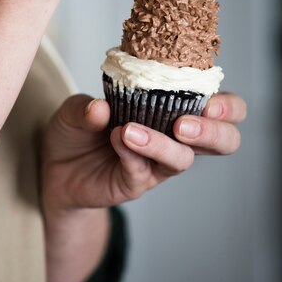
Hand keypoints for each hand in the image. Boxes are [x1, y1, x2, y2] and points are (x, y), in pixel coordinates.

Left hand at [41, 91, 245, 281]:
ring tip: (133, 131)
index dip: (227, 105)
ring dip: (163, 144)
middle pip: (223, 140)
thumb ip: (87, 107)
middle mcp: (176, 136)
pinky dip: (131, 152)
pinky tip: (117, 138)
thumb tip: (100, 107)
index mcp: (175, 107)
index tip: (210, 98)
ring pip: (182, 158)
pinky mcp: (137, 182)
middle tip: (186, 123)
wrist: (54, 166)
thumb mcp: (77, 108)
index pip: (222, 106)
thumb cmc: (79, 129)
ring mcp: (159, 162)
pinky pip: (142, 169)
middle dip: (214, 132)